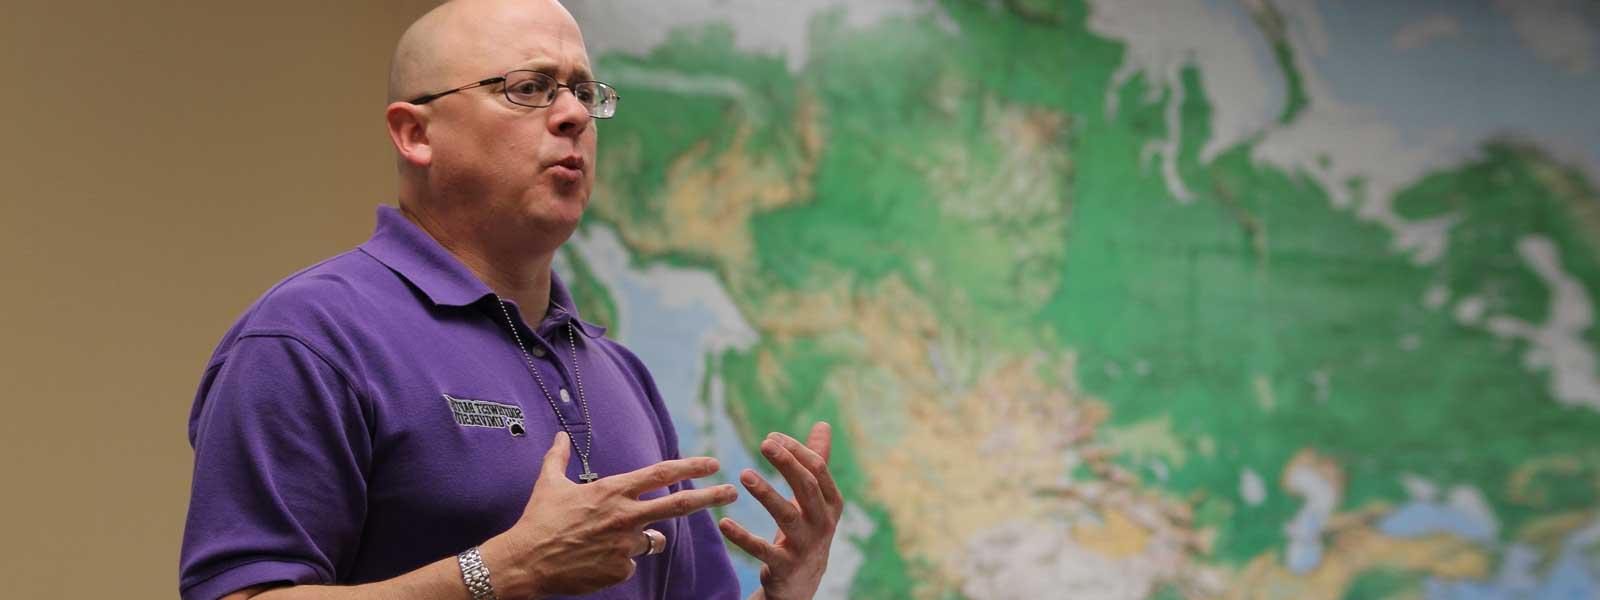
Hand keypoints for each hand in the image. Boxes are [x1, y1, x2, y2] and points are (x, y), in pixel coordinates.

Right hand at [487, 432, 738, 597]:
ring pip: (650, 540)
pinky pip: (630, 563)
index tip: (712, 463)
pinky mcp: (621, 569)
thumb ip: (558, 457)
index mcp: (612, 490)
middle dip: (710, 497)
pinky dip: (619, 560)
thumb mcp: (549, 483)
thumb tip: (559, 435)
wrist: (526, 561)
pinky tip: (594, 559)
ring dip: (642, 538)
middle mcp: (625, 515)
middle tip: (732, 492)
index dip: (690, 467)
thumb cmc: (538, 519)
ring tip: (606, 539)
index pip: (660, 474)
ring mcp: (626, 544)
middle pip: (678, 506)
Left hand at [720, 422, 844, 599]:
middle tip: (764, 443)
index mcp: (831, 502)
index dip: (796, 450)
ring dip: (766, 494)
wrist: (803, 582)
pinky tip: (724, 523)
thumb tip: (823, 425)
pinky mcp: (784, 566)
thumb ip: (817, 462)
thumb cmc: (807, 529)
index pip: (818, 469)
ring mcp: (805, 546)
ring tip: (743, 474)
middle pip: (807, 487)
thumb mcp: (816, 498)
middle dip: (786, 463)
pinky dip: (743, 537)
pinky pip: (762, 550)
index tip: (770, 437)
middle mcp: (823, 523)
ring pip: (787, 516)